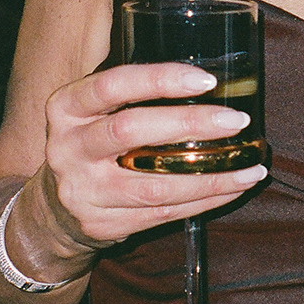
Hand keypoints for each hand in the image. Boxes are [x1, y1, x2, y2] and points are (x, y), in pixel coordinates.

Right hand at [1, 62, 267, 282]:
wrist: (53, 209)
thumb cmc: (91, 143)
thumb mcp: (92, 111)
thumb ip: (131, 95)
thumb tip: (209, 81)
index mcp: (66, 108)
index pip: (112, 85)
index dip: (160, 80)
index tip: (207, 80)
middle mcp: (69, 148)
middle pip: (131, 132)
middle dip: (190, 124)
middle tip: (236, 120)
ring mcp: (84, 191)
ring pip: (154, 184)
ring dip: (210, 176)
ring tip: (251, 166)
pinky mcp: (103, 224)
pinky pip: (163, 212)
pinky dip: (204, 200)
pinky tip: (233, 187)